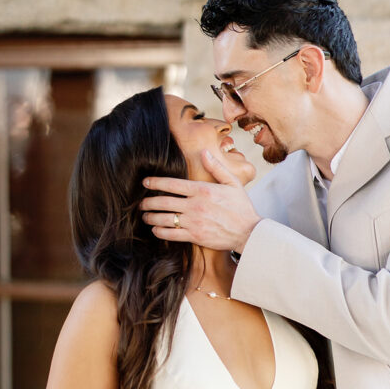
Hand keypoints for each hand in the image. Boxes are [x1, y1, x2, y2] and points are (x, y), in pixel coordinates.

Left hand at [140, 150, 259, 252]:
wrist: (249, 232)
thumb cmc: (242, 207)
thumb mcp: (232, 183)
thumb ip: (216, 167)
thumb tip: (204, 152)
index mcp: (202, 190)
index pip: (172, 184)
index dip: (155, 182)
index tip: (145, 183)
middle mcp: (195, 205)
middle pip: (164, 202)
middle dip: (148, 202)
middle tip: (140, 203)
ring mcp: (194, 222)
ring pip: (164, 219)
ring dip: (151, 217)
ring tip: (145, 216)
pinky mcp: (195, 236)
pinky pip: (171, 234)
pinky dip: (160, 232)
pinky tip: (155, 230)